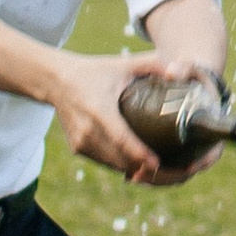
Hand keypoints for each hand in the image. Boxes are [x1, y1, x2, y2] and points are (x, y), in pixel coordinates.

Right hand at [51, 49, 203, 186]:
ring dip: (133, 169)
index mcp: (99, 109)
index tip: (156, 163)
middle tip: (169, 170)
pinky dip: (120, 164)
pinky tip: (139, 166)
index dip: (139, 153)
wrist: (56, 81)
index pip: (121, 138)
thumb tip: (179, 73)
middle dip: (143, 167)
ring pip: (112, 163)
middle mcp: (86, 129)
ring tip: (159, 171)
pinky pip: (103, 161)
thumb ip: (153, 64)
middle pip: (119, 157)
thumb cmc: (96, 71)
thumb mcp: (123, 64)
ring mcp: (80, 141)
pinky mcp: (77, 148)